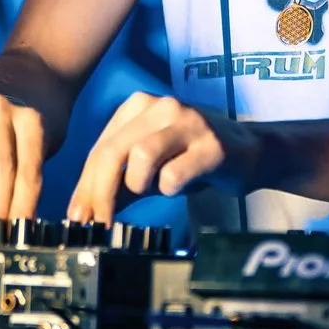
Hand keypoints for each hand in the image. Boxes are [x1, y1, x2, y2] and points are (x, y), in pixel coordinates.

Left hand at [66, 93, 255, 221]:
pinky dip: (170, 187)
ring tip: (153, 189)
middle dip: (99, 193)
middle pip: (113, 152)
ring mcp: (188, 121)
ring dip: (139, 184)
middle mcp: (161, 106)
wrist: (251, 152)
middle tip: (97, 223)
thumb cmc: (194, 159)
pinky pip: (175, 174)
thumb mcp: (149, 168)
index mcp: (138, 106)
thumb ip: (118, 184)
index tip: (77, 217)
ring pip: (140, 157)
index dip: (85, 186)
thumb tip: (83, 212)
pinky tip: (180, 185)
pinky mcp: (212, 145)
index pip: (100, 149)